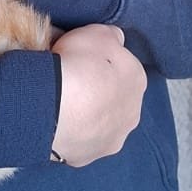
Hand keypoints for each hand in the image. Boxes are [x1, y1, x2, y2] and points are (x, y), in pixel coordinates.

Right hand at [51, 25, 145, 166]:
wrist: (53, 105)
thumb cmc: (78, 63)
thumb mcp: (98, 33)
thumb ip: (112, 36)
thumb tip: (116, 40)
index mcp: (138, 81)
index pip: (124, 69)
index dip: (103, 64)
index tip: (83, 61)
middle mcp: (132, 113)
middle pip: (115, 100)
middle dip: (99, 94)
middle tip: (73, 84)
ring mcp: (111, 139)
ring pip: (100, 125)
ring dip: (87, 117)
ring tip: (61, 106)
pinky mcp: (88, 157)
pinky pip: (79, 142)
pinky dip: (70, 134)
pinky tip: (56, 124)